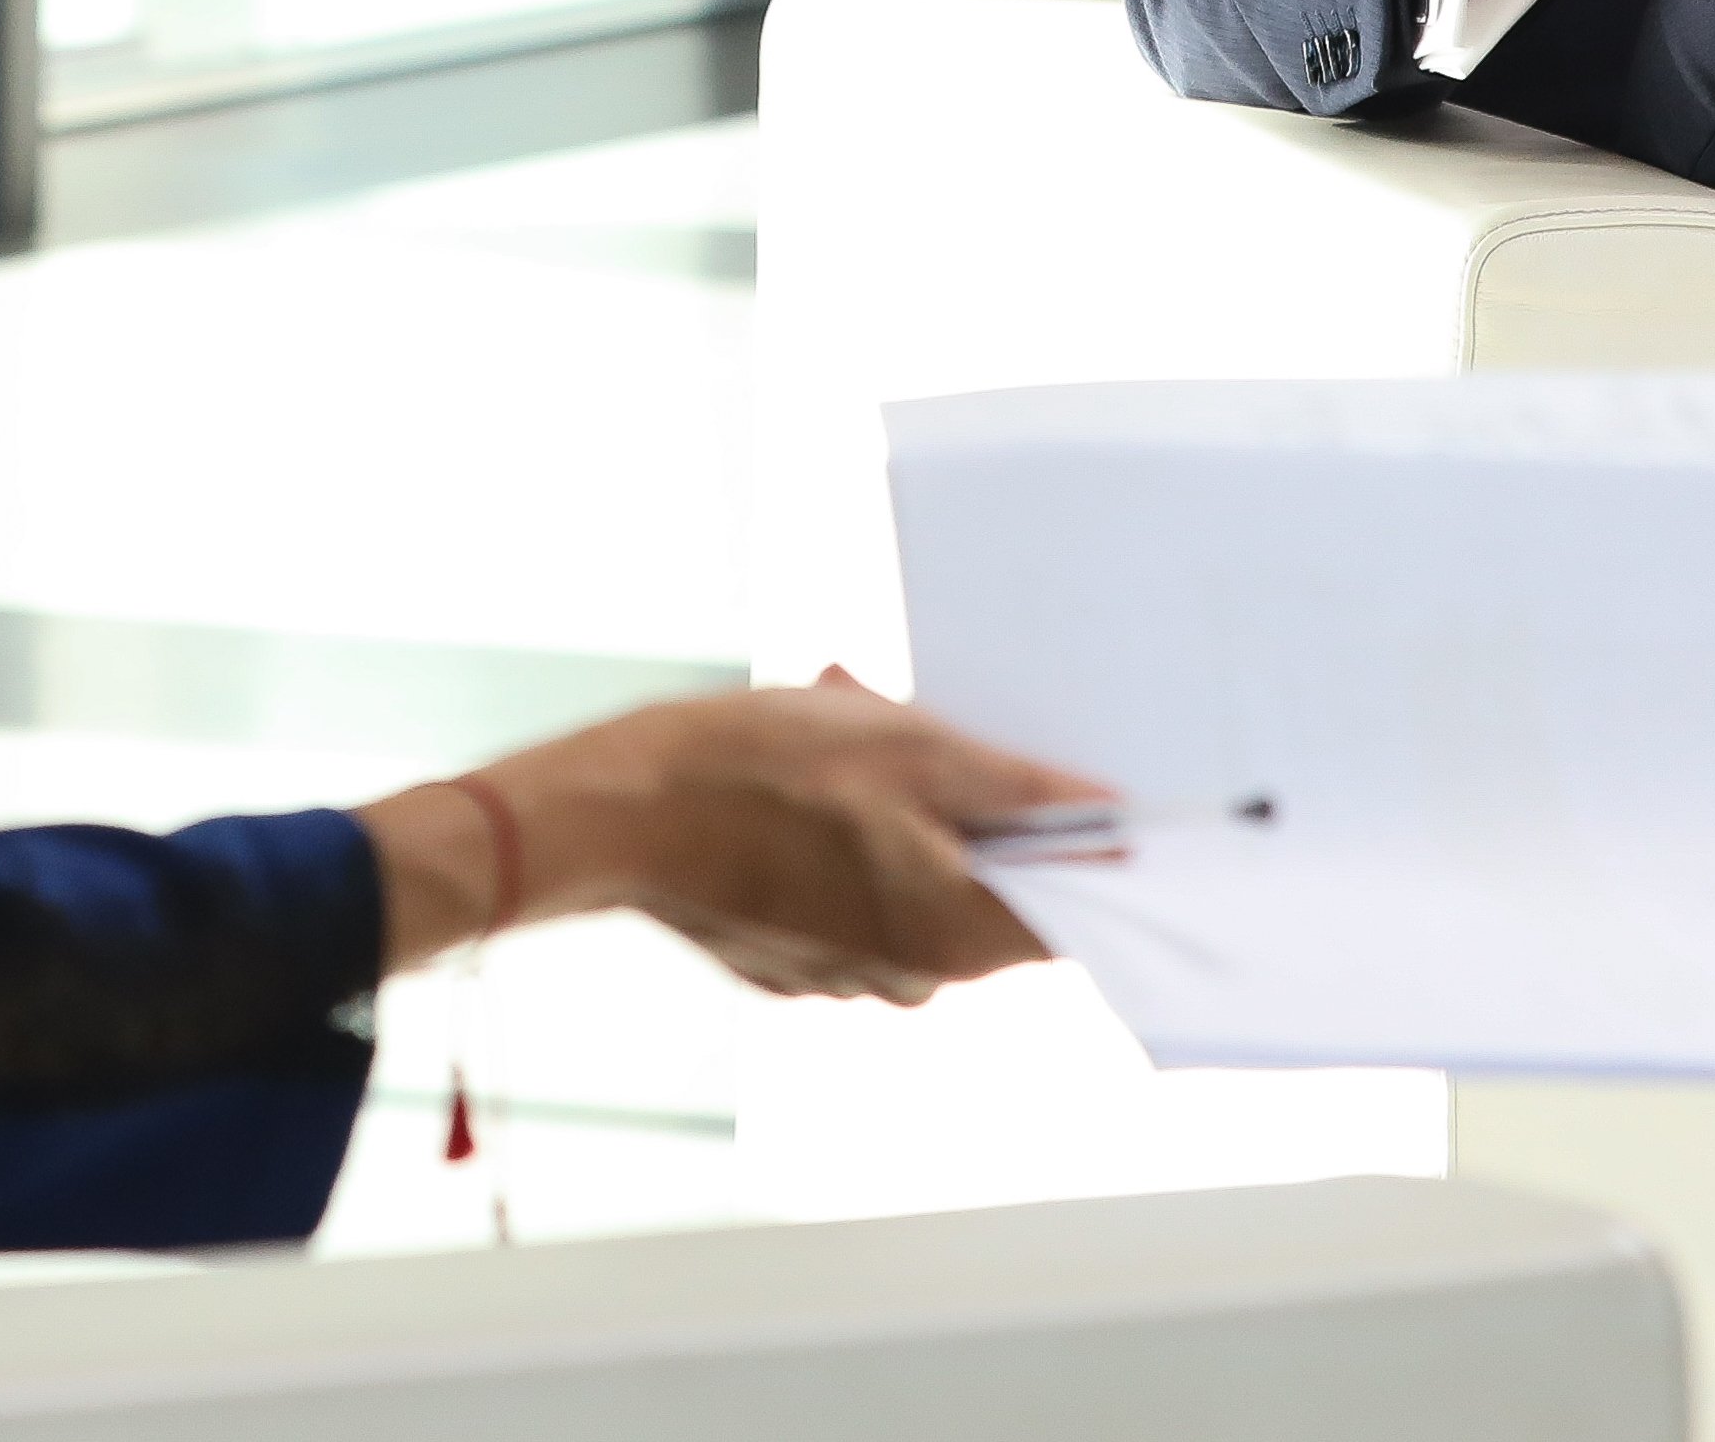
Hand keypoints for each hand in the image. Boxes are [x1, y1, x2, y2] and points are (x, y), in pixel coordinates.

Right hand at [357, 674, 1095, 1003]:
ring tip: (843, 744)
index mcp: (955, 935)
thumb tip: (1101, 806)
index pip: (1068, 915)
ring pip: (911, 893)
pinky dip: (843, 850)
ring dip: (900, 823)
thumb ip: (1012, 784)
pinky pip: (848, 905)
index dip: (1090, 855)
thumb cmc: (759, 771)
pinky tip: (798, 785)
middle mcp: (910, 978)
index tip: (1092, 799)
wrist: (612, 815)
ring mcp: (841, 980)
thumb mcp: (903, 743)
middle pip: (988, 899)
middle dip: (973, 813)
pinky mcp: (785, 963)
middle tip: (932, 734)